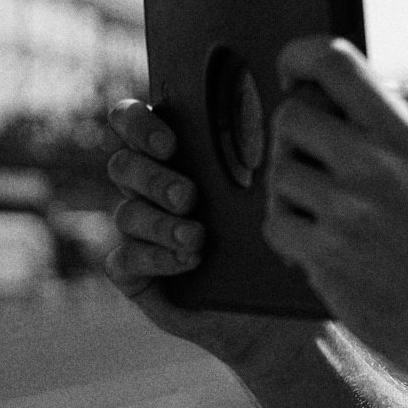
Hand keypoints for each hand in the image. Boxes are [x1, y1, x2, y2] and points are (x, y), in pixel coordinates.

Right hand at [103, 99, 317, 369]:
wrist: (279, 312)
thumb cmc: (282, 239)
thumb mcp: (277, 190)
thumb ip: (267, 145)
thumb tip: (285, 96)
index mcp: (177, 155)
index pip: (131, 121)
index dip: (139, 125)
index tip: (171, 143)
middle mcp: (150, 189)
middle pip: (123, 165)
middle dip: (154, 178)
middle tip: (189, 197)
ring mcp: (139, 232)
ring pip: (126, 213)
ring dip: (161, 224)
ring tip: (198, 238)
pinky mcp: (135, 274)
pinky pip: (122, 259)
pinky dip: (154, 257)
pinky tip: (187, 262)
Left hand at [261, 39, 407, 377]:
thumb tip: (387, 80)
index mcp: (407, 135)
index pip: (335, 63)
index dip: (301, 55)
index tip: (295, 71)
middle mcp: (374, 167)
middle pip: (291, 115)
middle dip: (296, 134)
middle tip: (316, 158)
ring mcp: (346, 212)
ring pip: (278, 171)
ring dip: (292, 188)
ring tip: (324, 208)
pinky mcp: (324, 254)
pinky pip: (274, 222)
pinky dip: (287, 232)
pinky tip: (316, 242)